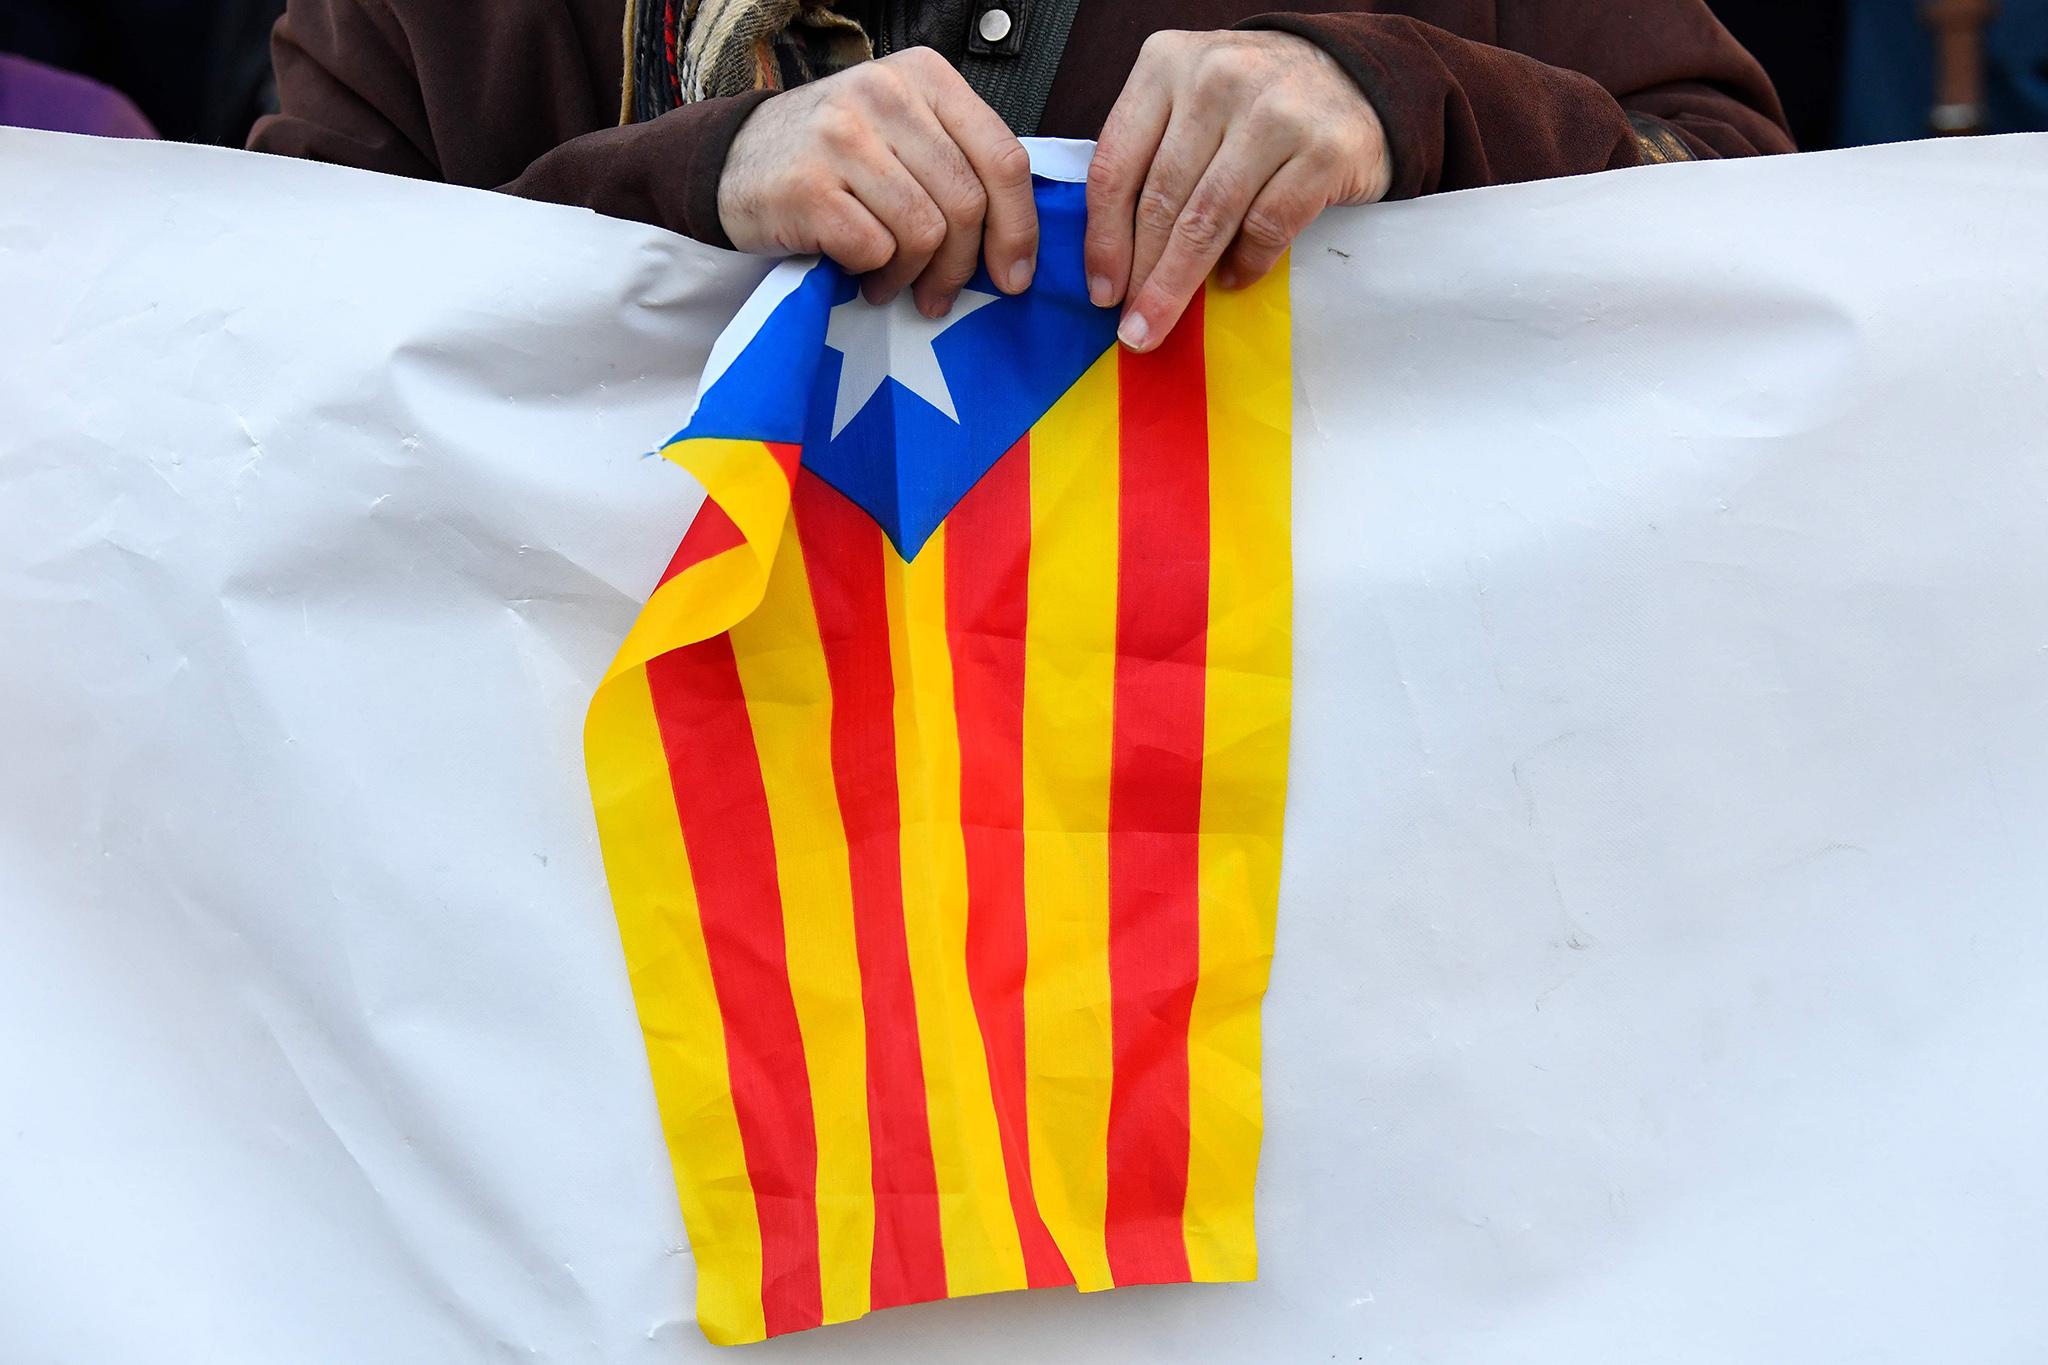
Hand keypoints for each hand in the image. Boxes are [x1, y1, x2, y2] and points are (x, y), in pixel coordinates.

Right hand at [717, 47, 1038, 317]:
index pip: (1003, 158)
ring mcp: (843, 137)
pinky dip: (873, 274)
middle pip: (966, 203)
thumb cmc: (833, 158)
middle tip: (939, 293)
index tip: (1014, 274)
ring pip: (925, 232)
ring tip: (890, 280)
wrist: (734, 162)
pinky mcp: (809, 186)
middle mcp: (885, 95)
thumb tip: (1016, 243)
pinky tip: (858, 271)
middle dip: (961, 265)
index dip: (1018, 227)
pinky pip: (876, 250)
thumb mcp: (903, 132)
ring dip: (913, 274)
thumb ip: (959, 163)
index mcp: (924, 76)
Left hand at [1085, 30, 1392, 350]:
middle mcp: (1216, 78)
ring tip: (1162, 323)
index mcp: (1166, 63)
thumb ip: (1151, 155)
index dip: (1104, 239)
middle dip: (1142, 275)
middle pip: (1162, 199)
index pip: (1116, 165)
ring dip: (1179, 283)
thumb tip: (1116, 259)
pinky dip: (1246, 263)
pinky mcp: (1324, 149)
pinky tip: (1234, 280)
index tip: (1100, 291)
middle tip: (1132, 327)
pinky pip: (1267, 226)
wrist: (1352, 75)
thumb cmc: (1253, 103)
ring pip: (1208, 219)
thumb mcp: (1188, 102)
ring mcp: (1274, 112)